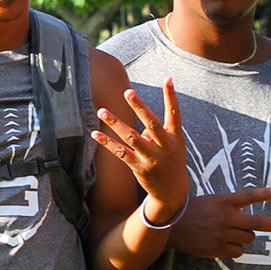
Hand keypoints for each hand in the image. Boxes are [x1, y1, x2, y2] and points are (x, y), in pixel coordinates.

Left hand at [93, 78, 189, 221]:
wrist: (173, 191)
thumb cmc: (171, 160)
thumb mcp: (173, 144)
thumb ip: (156, 131)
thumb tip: (137, 121)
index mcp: (175, 136)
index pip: (174, 112)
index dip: (171, 95)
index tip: (167, 78)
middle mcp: (165, 146)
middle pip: (151, 124)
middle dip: (139, 107)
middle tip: (127, 92)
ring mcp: (151, 158)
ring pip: (131, 137)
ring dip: (116, 123)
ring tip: (102, 111)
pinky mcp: (138, 167)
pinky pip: (120, 152)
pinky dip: (107, 143)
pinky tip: (94, 134)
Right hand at [167, 186, 270, 258]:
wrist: (171, 226)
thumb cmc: (192, 212)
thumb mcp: (211, 202)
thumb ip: (230, 207)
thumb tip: (250, 224)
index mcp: (224, 202)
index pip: (249, 196)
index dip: (267, 193)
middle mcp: (225, 217)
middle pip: (257, 222)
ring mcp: (222, 233)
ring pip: (248, 238)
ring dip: (244, 237)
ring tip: (230, 234)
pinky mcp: (217, 248)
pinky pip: (238, 251)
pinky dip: (235, 249)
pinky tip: (223, 244)